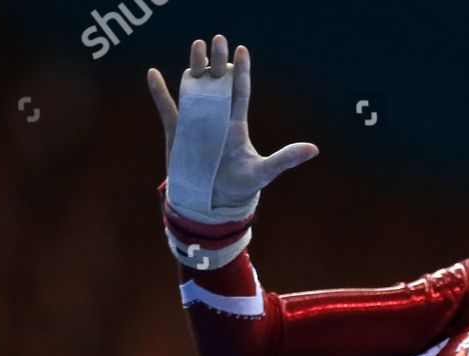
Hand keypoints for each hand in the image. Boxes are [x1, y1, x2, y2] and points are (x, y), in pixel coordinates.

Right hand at [147, 35, 317, 210]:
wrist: (212, 203)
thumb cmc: (240, 187)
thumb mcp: (264, 172)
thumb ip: (286, 158)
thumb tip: (314, 149)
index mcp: (236, 123)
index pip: (240, 91)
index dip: (241, 71)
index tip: (241, 50)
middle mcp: (216, 118)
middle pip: (216, 83)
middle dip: (216, 61)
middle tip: (217, 39)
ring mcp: (196, 123)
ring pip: (193, 88)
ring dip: (193, 68)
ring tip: (196, 46)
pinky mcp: (177, 133)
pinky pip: (167, 109)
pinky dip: (159, 92)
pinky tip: (154, 73)